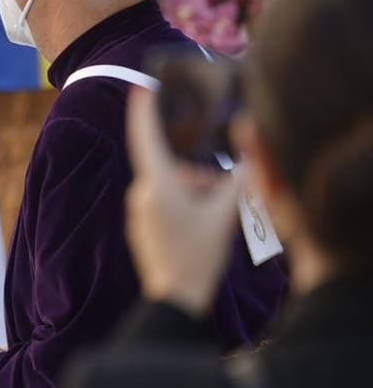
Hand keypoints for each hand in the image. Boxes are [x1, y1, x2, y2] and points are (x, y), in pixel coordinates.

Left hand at [125, 88, 240, 316]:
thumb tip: (248, 162)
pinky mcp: (142, 227)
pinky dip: (186, 205)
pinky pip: (164, 204)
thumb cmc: (199, 257)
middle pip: (172, 168)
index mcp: (157, 185)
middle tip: (224, 191)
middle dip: (199, 175)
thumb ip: (237, 184)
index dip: (144, 112)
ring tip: (218, 216)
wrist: (175, 299)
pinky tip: (204, 225)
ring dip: (195, 192)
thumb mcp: (225, 217)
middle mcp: (142, 194)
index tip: (142, 88)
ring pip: (171, 187)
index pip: (145, 138)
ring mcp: (139, 212)